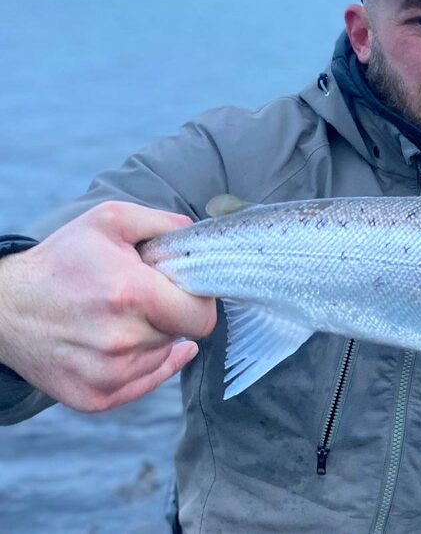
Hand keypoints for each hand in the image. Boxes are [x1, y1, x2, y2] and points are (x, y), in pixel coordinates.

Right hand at [0, 201, 216, 411]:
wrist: (5, 308)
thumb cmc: (61, 261)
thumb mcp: (109, 221)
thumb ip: (162, 223)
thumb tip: (195, 236)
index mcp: (132, 294)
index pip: (201, 316)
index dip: (198, 300)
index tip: (182, 290)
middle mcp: (123, 340)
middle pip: (181, 334)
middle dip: (170, 314)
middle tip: (141, 299)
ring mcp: (109, 375)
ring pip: (162, 356)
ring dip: (152, 338)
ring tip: (118, 318)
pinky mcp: (98, 398)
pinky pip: (146, 382)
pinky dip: (143, 363)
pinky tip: (129, 345)